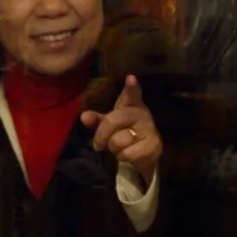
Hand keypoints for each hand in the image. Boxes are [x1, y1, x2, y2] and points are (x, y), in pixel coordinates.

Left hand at [80, 74, 161, 188]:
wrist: (146, 152)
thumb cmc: (125, 132)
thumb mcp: (110, 124)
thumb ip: (97, 120)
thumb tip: (84, 117)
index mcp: (132, 104)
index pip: (132, 93)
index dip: (131, 87)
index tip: (130, 78)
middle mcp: (142, 114)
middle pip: (112, 121)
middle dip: (101, 135)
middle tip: (99, 144)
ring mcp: (149, 130)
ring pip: (117, 141)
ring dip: (114, 149)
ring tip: (121, 146)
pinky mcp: (153, 146)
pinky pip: (126, 154)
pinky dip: (122, 158)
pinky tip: (129, 154)